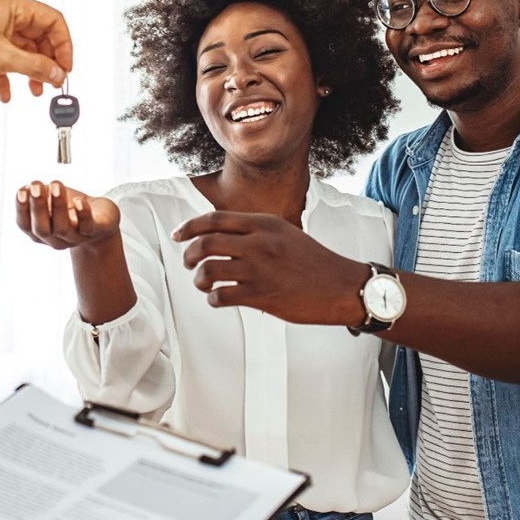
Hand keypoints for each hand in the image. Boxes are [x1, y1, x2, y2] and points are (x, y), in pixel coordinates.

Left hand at [0, 0, 72, 100]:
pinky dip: (7, 76)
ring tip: (35, 92)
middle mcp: (5, 12)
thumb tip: (58, 74)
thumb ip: (35, 67)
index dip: (64, 46)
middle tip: (53, 83)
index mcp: (13, 5)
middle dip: (47, 62)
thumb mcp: (2, 58)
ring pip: (22, 50)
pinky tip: (4, 93)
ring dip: (29, 72)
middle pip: (40, 37)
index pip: (53, 21)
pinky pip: (4, 59)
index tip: (66, 69)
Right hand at [16, 180, 119, 249]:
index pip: (25, 225)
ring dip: (57, 206)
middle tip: (36, 186)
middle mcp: (56, 239)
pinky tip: (78, 201)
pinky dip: (82, 214)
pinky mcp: (95, 231)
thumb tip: (27, 188)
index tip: (22, 190)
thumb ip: (38, 195)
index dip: (21, 209)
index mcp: (41, 232)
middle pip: (42, 229)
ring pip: (63, 227)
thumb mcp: (51, 200)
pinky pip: (88, 226)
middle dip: (37, 207)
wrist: (102, 220)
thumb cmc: (72, 209)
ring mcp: (75, 237)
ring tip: (56, 185)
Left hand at [171, 210, 367, 324]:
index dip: (190, 227)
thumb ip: (255, 230)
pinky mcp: (262, 295)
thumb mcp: (284, 233)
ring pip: (209, 271)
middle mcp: (259, 243)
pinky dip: (213, 299)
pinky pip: (222, 297)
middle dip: (189, 254)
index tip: (178, 235)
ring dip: (199, 279)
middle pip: (205, 243)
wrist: (342, 286)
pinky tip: (218, 299)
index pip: (215, 219)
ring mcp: (259, 270)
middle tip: (188, 262)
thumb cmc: (314, 261)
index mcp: (264, 224)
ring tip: (204, 283)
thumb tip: (221, 234)